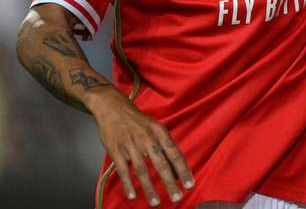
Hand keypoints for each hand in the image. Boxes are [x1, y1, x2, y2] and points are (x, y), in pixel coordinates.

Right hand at [88, 88, 193, 205]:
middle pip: (161, 164)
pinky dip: (128, 184)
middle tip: (177, 197)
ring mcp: (131, 145)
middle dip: (169, 183)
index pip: (175, 154)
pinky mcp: (116, 150)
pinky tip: (133, 195)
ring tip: (155, 202)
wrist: (114, 108)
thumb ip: (165, 146)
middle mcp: (147, 139)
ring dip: (149, 188)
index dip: (183, 170)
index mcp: (160, 132)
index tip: (189, 184)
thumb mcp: (155, 127)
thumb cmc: (138, 121)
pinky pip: (123, 170)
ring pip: (142, 171)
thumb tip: (176, 168)